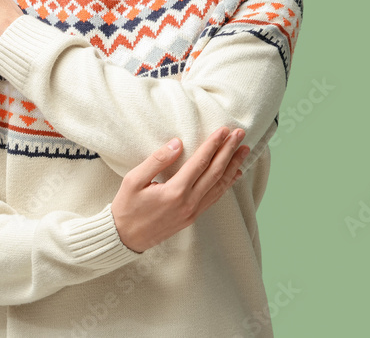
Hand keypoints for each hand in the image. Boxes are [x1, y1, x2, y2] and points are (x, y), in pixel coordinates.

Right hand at [112, 127, 248, 253]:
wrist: (124, 239)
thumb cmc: (126, 207)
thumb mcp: (134, 180)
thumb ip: (157, 160)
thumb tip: (178, 143)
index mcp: (174, 192)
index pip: (200, 163)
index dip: (213, 145)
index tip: (224, 130)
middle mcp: (188, 203)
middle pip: (215, 172)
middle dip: (229, 151)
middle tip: (240, 134)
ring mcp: (192, 212)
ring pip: (219, 186)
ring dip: (233, 166)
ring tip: (244, 150)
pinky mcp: (192, 217)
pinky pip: (215, 197)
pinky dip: (227, 184)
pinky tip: (235, 173)